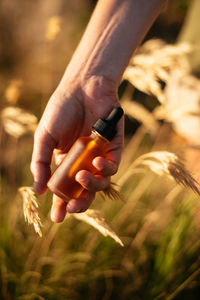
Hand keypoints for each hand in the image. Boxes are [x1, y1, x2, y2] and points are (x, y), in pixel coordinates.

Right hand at [31, 75, 123, 221]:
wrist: (82, 88)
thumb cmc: (62, 111)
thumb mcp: (45, 138)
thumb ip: (42, 163)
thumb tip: (39, 190)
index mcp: (65, 162)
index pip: (64, 189)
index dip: (60, 205)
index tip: (56, 219)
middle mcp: (83, 163)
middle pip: (84, 192)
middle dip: (79, 204)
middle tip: (71, 209)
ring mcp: (99, 157)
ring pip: (100, 183)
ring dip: (91, 186)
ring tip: (82, 178)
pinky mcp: (114, 148)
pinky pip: (112, 167)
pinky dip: (105, 168)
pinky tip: (96, 162)